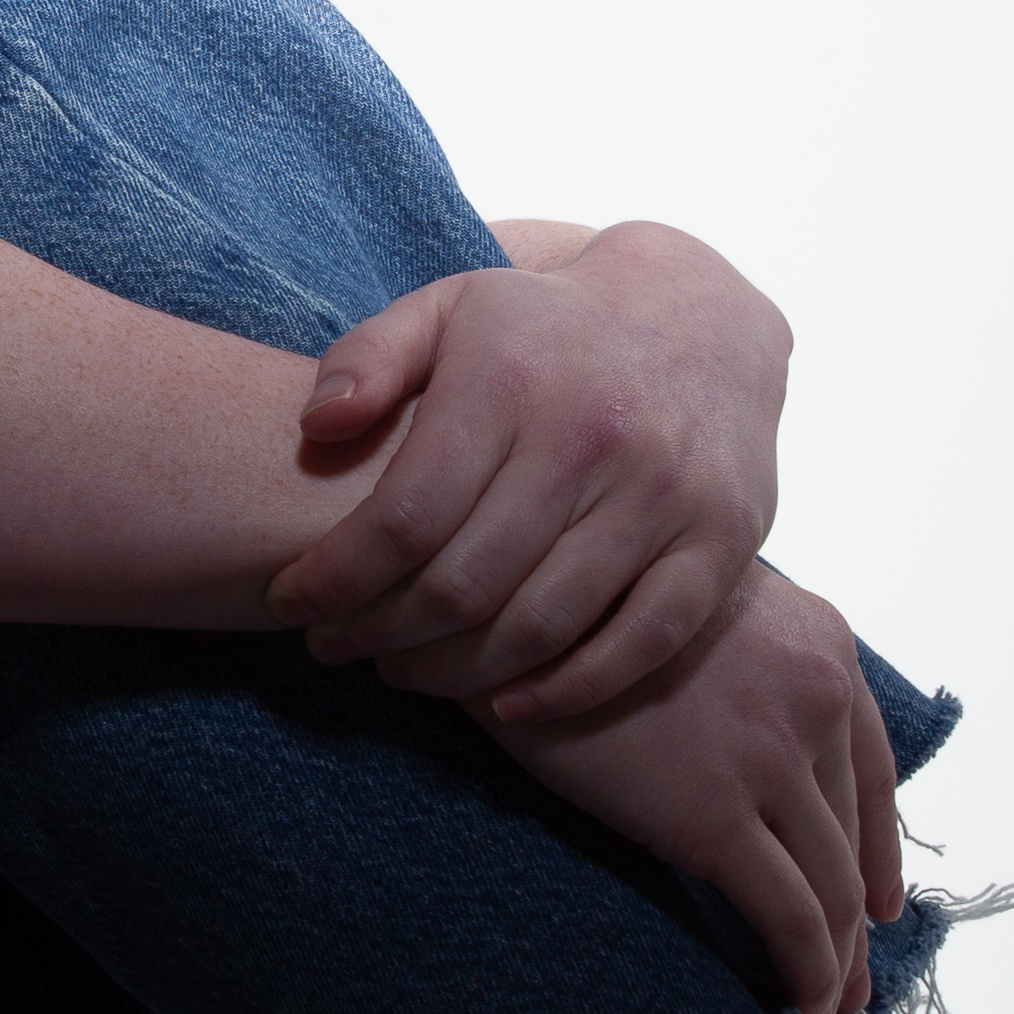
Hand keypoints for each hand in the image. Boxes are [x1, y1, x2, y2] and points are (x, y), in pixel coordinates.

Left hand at [263, 221, 786, 714]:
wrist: (701, 314)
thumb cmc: (543, 329)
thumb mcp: (448, 308)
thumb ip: (368, 357)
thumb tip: (315, 427)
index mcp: (512, 380)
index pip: (406, 515)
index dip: (335, 578)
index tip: (289, 602)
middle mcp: (594, 438)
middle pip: (466, 584)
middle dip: (380, 633)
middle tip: (337, 647)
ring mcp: (667, 495)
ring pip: (542, 625)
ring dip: (455, 673)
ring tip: (401, 672)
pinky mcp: (724, 541)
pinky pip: (641, 645)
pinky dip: (568, 691)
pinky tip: (505, 704)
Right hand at [492, 565, 900, 1013]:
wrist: (509, 608)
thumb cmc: (576, 605)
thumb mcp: (690, 608)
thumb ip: (741, 661)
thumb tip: (733, 734)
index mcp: (820, 640)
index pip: (874, 769)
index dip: (878, 847)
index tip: (877, 905)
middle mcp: (819, 693)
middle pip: (852, 838)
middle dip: (855, 926)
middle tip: (854, 989)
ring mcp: (774, 755)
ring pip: (831, 889)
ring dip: (834, 967)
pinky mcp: (719, 815)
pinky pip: (790, 917)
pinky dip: (805, 977)